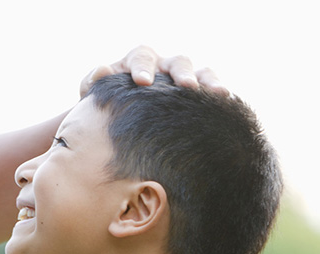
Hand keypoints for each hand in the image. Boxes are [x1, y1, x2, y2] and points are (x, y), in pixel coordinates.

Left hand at [80, 45, 228, 96]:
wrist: (118, 130)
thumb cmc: (105, 109)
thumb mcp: (94, 98)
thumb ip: (93, 84)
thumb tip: (102, 70)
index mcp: (136, 63)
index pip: (141, 58)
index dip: (143, 67)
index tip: (143, 81)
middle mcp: (163, 67)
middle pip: (176, 62)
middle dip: (181, 73)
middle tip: (186, 86)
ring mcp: (181, 80)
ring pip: (200, 72)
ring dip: (208, 82)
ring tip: (218, 93)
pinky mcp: (196, 96)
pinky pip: (211, 90)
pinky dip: (217, 94)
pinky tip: (226, 104)